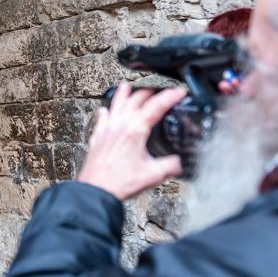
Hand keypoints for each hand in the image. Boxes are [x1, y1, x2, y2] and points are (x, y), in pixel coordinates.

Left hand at [78, 81, 185, 200]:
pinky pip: (102, 119)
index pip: (155, 106)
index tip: (179, 92)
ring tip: (127, 86)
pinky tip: (105, 110)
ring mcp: (106, 130)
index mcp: (134, 131)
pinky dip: (106, 111)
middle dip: (149, 92)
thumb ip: (171, 165)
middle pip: (135, 100)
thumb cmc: (119, 183)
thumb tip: (180, 162)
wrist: (96, 190)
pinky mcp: (97, 138)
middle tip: (159, 91)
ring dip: (124, 94)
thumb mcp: (153, 175)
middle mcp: (119, 126)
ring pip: (116, 105)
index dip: (170, 96)